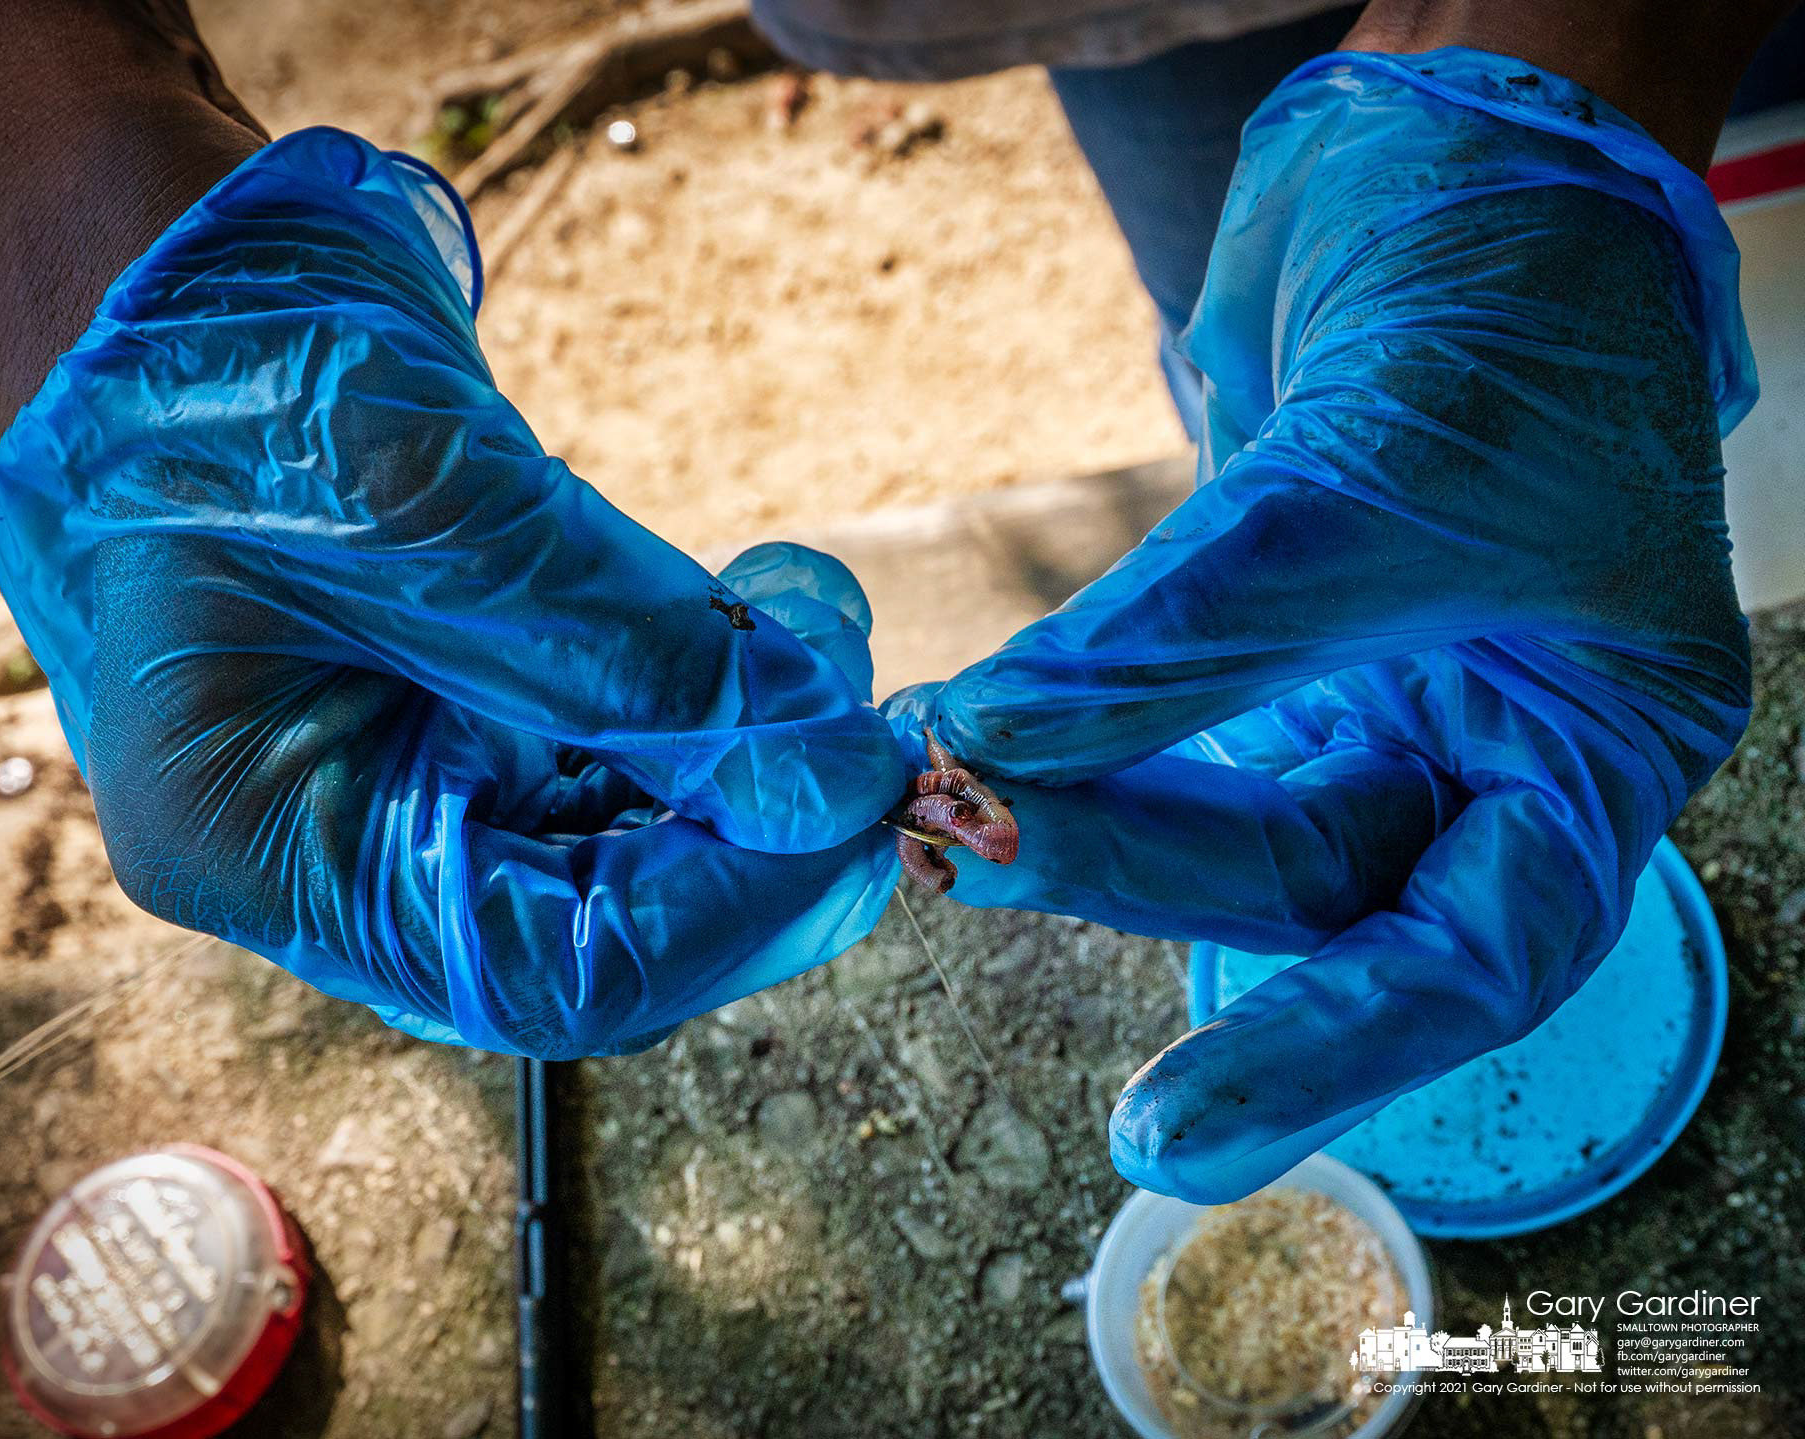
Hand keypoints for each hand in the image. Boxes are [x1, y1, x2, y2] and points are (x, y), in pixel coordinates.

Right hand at [0, 129, 904, 1054]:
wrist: (189, 265)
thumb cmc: (240, 365)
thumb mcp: (442, 507)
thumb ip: (644, 656)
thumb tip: (834, 776)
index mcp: (255, 846)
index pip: (536, 971)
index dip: (722, 912)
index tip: (855, 818)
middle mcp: (319, 850)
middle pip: (586, 930)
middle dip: (748, 850)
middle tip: (873, 759)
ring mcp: (384, 788)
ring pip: (611, 852)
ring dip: (739, 780)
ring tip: (830, 669)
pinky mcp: (444, 721)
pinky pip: (601, 768)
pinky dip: (699, 721)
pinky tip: (773, 647)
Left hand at [888, 52, 1753, 1201]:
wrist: (1459, 158)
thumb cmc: (1507, 308)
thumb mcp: (1373, 483)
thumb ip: (1191, 635)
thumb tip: (996, 742)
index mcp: (1595, 751)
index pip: (1471, 958)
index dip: (1321, 1053)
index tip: (1165, 1136)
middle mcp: (1491, 748)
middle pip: (1306, 882)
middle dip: (1132, 871)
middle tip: (969, 848)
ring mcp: (1379, 694)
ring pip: (1218, 810)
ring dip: (1074, 808)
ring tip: (940, 795)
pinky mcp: (1274, 637)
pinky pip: (1167, 721)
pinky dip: (1073, 728)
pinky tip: (975, 736)